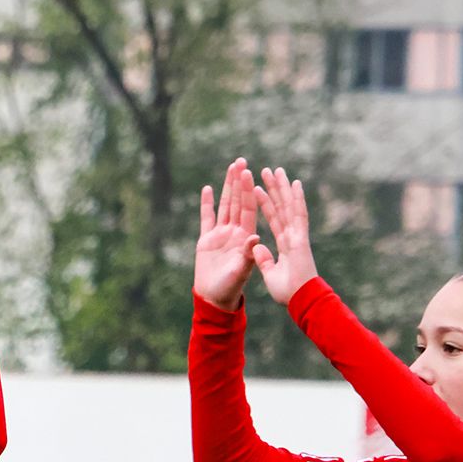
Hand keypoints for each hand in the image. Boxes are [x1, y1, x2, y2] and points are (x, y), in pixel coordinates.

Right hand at [194, 158, 261, 309]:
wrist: (215, 299)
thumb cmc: (231, 289)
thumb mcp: (242, 272)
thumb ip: (248, 254)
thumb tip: (255, 237)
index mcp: (246, 238)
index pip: (249, 209)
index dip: (249, 191)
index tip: (250, 173)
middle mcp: (235, 233)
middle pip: (238, 202)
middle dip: (240, 182)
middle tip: (241, 161)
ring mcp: (221, 235)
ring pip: (225, 205)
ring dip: (228, 187)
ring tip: (231, 167)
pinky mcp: (206, 240)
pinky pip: (207, 218)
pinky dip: (207, 204)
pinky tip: (208, 189)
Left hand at [252, 166, 319, 307]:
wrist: (300, 300)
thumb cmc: (288, 292)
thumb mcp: (270, 273)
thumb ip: (264, 260)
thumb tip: (258, 247)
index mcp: (284, 243)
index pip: (273, 218)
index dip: (265, 203)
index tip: (258, 188)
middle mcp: (291, 235)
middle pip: (281, 206)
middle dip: (274, 188)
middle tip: (267, 170)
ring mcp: (297, 234)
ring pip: (289, 205)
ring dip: (282, 187)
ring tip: (275, 169)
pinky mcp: (301, 237)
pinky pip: (297, 214)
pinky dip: (297, 198)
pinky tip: (294, 183)